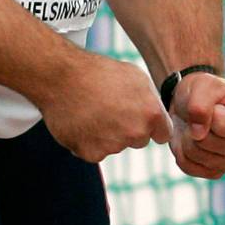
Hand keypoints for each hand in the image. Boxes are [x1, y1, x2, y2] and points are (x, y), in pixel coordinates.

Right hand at [38, 53, 173, 163]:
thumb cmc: (97, 71)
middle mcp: (135, 133)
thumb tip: (156, 115)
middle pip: (139, 140)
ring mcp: (113, 146)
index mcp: (150, 112)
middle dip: (129, 128)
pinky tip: (81, 120)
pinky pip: (95, 151)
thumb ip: (150, 99)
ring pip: (116, 145)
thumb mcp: (133, 74)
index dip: (152, 125)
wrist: (61, 76)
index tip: (140, 116)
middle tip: (110, 107)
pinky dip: (89, 140)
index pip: (163, 134)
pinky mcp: (91, 153)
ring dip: (107, 133)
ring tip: (92, 108)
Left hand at [169, 72, 224, 178]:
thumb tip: (198, 134)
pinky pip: (188, 165)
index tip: (215, 104)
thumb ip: (200, 104)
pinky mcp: (215, 172)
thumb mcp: (203, 84)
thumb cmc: (204, 89)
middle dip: (196, 125)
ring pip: (196, 154)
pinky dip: (181, 149)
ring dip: (187, 135)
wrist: (192, 101)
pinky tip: (191, 138)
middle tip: (201, 114)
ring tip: (196, 124)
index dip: (210, 112)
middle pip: (209, 142)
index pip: (222, 125)